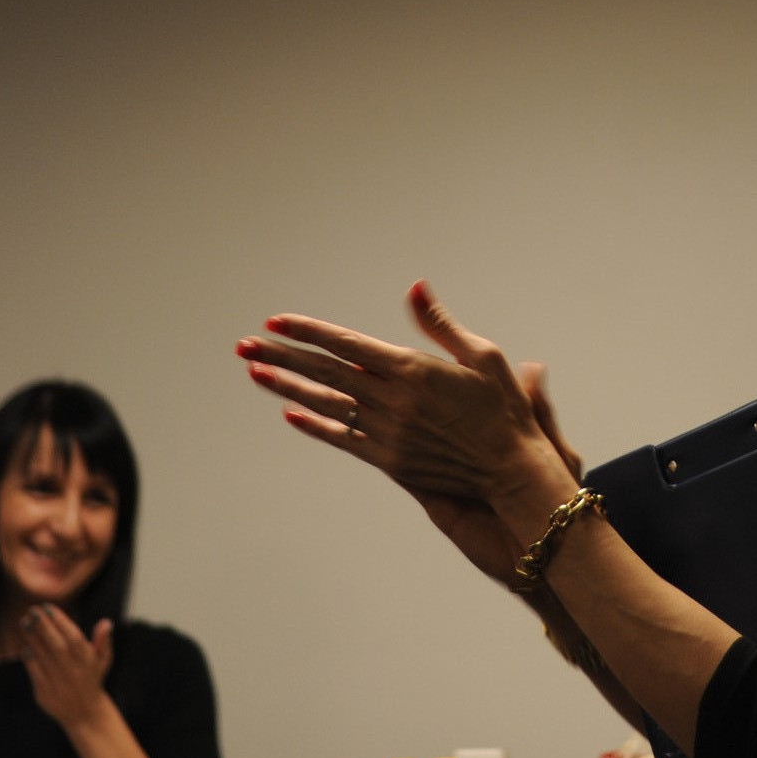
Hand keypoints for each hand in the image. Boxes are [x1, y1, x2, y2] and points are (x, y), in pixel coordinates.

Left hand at [18, 603, 115, 729]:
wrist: (84, 713)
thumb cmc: (92, 679)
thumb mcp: (104, 660)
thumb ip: (103, 641)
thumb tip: (106, 622)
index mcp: (88, 660)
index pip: (73, 636)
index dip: (60, 621)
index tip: (47, 607)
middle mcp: (73, 671)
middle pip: (56, 644)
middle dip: (43, 626)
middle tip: (32, 611)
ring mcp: (58, 682)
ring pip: (43, 656)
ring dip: (32, 638)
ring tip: (24, 622)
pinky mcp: (45, 693)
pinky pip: (35, 672)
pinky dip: (29, 658)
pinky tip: (25, 646)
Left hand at [238, 280, 578, 510]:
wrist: (511, 470)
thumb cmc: (503, 408)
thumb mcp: (481, 356)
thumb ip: (439, 324)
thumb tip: (414, 287)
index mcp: (413, 370)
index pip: (346, 344)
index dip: (308, 331)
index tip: (276, 322)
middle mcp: (393, 401)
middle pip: (325, 373)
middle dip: (282, 356)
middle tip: (245, 345)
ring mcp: (388, 433)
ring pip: (326, 405)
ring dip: (287, 388)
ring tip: (255, 373)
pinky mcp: (390, 460)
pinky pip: (343, 439)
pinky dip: (315, 426)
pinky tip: (291, 414)